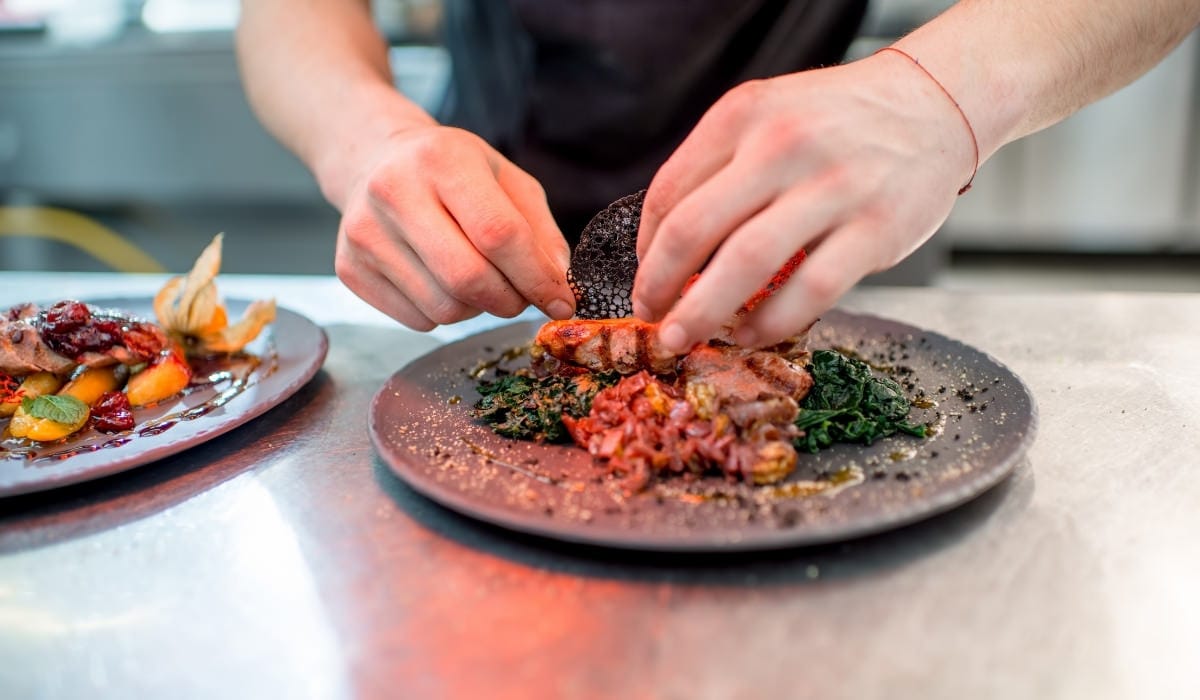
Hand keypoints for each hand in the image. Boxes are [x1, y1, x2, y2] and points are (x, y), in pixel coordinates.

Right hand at [333, 125, 575, 329]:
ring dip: (476, 308)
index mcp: (442, 159)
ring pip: (443, 308)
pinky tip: (440, 280)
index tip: (562, 301)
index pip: (498, 234)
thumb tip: (559, 287)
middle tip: (522, 297)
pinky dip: (443, 313)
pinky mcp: (350, 269)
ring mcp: (364, 234)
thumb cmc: (451, 171)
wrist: (374, 161)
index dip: (537, 277)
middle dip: (509, 300)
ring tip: (477, 279)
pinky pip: (417, 320)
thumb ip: (540, 232)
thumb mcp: (506, 180)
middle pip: (468, 278)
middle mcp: (394, 192)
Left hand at [632, 51, 975, 350]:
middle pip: (694, 230)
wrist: (934, 104)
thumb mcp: (767, 115)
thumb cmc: (837, 122)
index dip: (645, 247)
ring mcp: (832, 187)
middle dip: (659, 285)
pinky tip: (751, 334)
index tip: (645, 278)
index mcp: (743, 115)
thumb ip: (718, 167)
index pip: (670, 191)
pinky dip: (770, 323)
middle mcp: (782, 145)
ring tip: (683, 337)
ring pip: (746, 263)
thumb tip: (663, 247)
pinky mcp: (876, 229)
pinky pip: (810, 291)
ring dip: (702, 312)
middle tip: (651, 318)